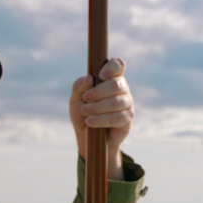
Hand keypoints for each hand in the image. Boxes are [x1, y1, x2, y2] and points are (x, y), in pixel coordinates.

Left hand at [69, 58, 133, 179]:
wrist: (87, 137)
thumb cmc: (83, 114)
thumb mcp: (75, 99)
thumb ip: (78, 86)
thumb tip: (89, 78)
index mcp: (110, 78)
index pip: (118, 65)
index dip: (111, 67)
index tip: (100, 76)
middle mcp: (122, 88)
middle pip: (116, 84)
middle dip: (98, 92)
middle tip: (85, 99)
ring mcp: (127, 103)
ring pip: (116, 102)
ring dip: (98, 107)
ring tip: (85, 112)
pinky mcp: (128, 118)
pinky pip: (117, 117)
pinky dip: (101, 119)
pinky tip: (90, 122)